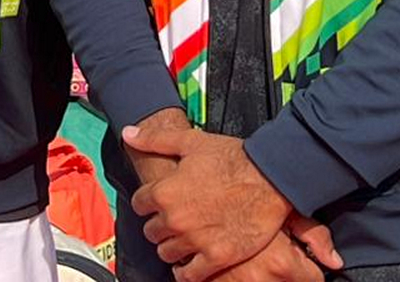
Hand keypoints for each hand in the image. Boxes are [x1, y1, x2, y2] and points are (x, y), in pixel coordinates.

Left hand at [125, 122, 300, 280]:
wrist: (270, 178)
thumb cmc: (232, 159)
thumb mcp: (189, 142)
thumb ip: (154, 139)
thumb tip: (128, 133)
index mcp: (164, 192)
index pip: (139, 205)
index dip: (147, 202)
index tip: (156, 203)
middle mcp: (175, 219)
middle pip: (151, 231)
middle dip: (159, 225)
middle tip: (172, 221)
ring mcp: (196, 240)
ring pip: (166, 253)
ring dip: (171, 247)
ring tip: (182, 240)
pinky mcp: (218, 256)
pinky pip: (190, 275)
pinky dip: (187, 272)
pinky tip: (190, 264)